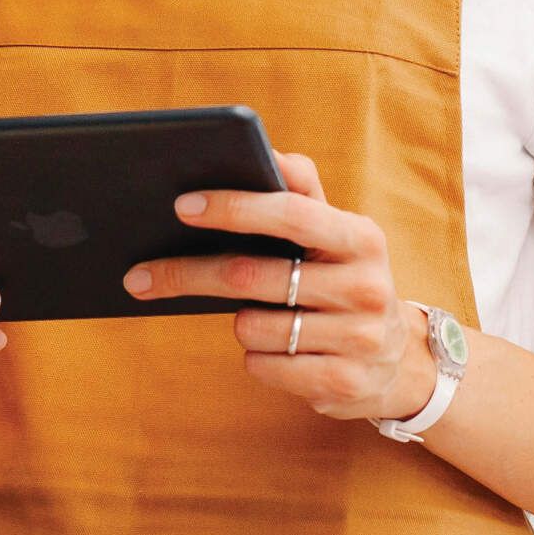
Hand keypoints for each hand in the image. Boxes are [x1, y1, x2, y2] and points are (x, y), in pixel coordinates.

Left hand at [121, 148, 438, 423]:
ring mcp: (359, 338)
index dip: (235, 207)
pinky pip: (263, 366)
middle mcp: (366, 286)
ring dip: (239, 323)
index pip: (292, 213)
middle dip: (189, 274)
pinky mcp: (342, 384)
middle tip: (139, 275)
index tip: (182, 205)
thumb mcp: (337, 235)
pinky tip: (276, 351)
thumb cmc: (344, 281)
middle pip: (252, 276)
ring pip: (253, 327)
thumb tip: (268, 150)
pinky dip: (256, 358)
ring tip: (257, 318)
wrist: (394, 361)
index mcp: (362, 238)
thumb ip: (303, 192)